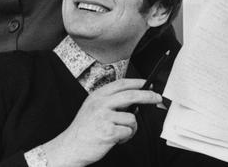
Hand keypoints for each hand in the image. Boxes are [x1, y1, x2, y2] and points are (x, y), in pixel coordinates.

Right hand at [42, 78, 161, 166]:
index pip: (121, 84)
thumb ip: (109, 102)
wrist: (70, 147)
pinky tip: (116, 140)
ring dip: (131, 128)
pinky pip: (128, 132)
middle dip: (147, 95)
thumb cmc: (84, 130)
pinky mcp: (108, 132)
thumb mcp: (92, 109)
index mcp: (97, 96)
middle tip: (157, 98)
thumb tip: (133, 100)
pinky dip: (126, 137)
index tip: (147, 83)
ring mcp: (104, 117)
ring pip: (132, 118)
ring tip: (121, 133)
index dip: (137, 82)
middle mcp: (100, 104)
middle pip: (131, 95)